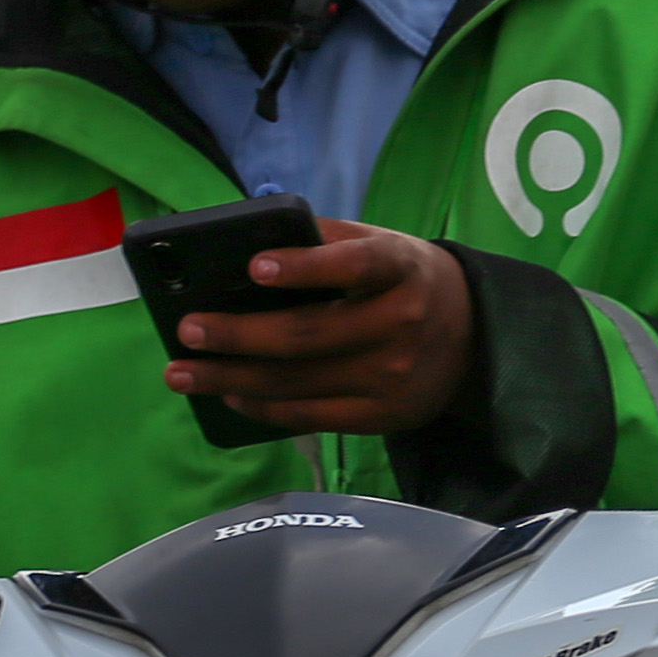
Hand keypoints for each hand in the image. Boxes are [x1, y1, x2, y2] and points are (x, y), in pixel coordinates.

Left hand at [169, 220, 475, 433]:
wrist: (475, 337)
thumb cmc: (406, 281)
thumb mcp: (384, 245)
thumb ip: (329, 240)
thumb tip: (249, 241)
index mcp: (402, 269)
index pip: (357, 265)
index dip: (307, 268)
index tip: (256, 266)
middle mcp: (402, 323)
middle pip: (309, 335)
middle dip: (240, 335)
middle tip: (188, 330)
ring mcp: (393, 376)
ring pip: (298, 382)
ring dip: (231, 378)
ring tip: (182, 372)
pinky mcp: (383, 416)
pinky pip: (309, 416)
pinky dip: (261, 406)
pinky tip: (229, 393)